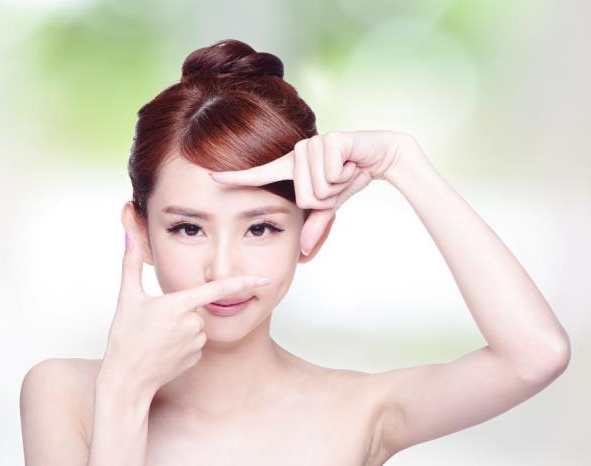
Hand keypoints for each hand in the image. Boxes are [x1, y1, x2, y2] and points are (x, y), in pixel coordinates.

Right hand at [97, 232, 271, 396]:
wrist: (127, 379)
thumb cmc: (125, 338)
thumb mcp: (127, 298)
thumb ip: (131, 264)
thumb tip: (129, 238)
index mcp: (179, 304)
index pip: (218, 289)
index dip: (243, 282)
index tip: (263, 279)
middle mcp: (192, 323)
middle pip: (197, 307)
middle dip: (181, 310)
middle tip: (156, 322)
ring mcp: (196, 342)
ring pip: (197, 325)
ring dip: (182, 327)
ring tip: (158, 337)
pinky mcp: (196, 358)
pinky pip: (196, 342)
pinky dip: (183, 343)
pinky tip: (165, 350)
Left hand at [209, 130, 417, 254]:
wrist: (380, 154)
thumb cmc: (349, 175)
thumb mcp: (330, 205)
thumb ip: (315, 225)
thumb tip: (302, 252)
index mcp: (291, 167)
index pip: (259, 174)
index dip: (235, 177)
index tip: (211, 178)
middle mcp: (297, 154)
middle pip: (304, 197)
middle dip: (328, 198)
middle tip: (339, 181)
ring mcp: (311, 145)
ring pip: (318, 189)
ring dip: (339, 186)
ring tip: (346, 170)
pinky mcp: (330, 140)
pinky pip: (332, 176)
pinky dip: (347, 175)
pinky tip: (352, 162)